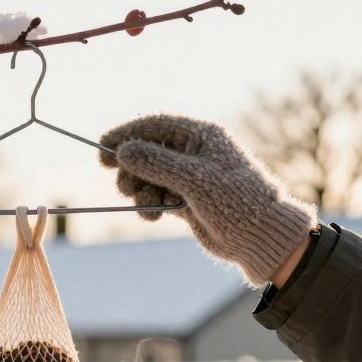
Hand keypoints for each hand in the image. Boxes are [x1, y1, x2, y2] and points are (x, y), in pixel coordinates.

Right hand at [99, 114, 316, 286]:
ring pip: (147, 177)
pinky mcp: (184, 200)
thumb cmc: (235, 200)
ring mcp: (187, 178)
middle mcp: (192, 153)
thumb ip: (156, 163)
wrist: (258, 236)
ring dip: (140, 190)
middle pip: (146, 152)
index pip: (155, 126)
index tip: (103, 147)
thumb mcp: (193, 179)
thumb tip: (123, 150)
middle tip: (125, 186)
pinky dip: (149, 205)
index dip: (127, 134)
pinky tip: (156, 215)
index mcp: (201, 136)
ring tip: (147, 204)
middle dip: (131, 169)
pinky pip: (154, 196)